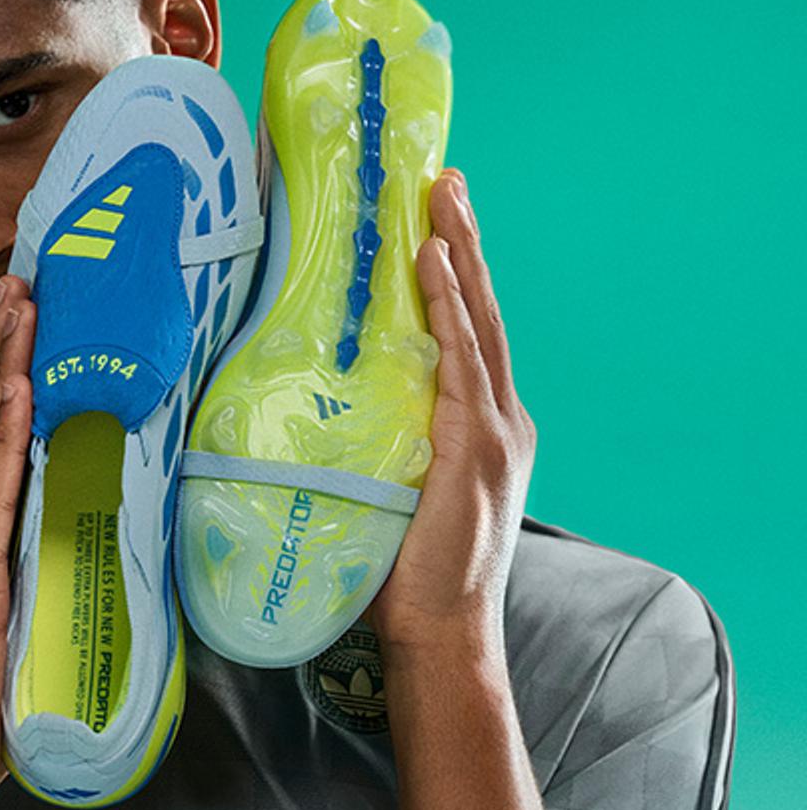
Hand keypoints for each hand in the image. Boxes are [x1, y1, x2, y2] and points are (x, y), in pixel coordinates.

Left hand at [365, 168, 537, 656]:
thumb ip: (373, 441)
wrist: (441, 630)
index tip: (436, 216)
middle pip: (480, 310)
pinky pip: (461, 362)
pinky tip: (432, 264)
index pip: (468, 330)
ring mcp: (495, 430)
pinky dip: (448, 309)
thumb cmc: (404, 570)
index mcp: (482, 424)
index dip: (455, 271)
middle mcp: (500, 416)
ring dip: (457, 254)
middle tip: (442, 179)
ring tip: (439, 197)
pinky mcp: (476, 448)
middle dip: (462, 240)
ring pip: (477, 322)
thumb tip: (308, 408)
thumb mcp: (389, 486)